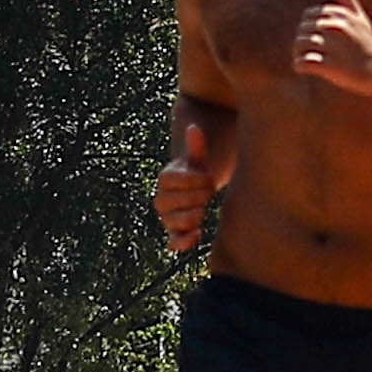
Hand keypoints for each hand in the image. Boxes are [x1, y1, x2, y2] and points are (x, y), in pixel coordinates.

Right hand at [154, 105, 221, 249]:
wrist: (196, 191)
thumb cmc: (197, 172)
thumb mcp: (198, 159)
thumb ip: (196, 147)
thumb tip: (193, 128)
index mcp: (165, 179)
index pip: (170, 180)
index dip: (192, 180)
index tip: (209, 178)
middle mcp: (161, 200)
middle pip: (171, 201)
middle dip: (195, 197)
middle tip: (209, 192)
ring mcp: (167, 217)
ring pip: (173, 221)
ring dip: (192, 216)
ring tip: (204, 208)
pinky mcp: (175, 233)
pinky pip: (173, 242)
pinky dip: (183, 242)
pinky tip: (198, 234)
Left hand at [286, 0, 371, 91]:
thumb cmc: (369, 43)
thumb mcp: (360, 17)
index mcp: (340, 15)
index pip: (308, 15)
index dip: (308, 27)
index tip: (314, 37)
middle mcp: (334, 27)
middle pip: (302, 30)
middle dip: (301, 41)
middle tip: (308, 51)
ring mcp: (331, 46)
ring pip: (299, 44)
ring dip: (298, 53)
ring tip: (305, 60)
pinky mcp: (329, 66)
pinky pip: (303, 62)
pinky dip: (299, 65)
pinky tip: (303, 68)